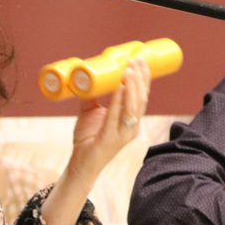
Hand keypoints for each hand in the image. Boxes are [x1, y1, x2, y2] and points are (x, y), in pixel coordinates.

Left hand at [40, 56, 149, 224]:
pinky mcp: (111, 139)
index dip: (144, 79)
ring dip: (132, 86)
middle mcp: (132, 127)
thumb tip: (86, 75)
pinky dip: (119, 99)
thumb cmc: (88, 139)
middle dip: (140, 78)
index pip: (142, 96)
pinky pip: (116, 116)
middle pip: (141, 99)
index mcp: (131, 121)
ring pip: (133, 107)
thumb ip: (91, 96)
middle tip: (136, 60)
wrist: (81, 164)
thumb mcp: (90, 112)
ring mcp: (123, 134)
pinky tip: (120, 86)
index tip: (141, 60)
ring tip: (129, 69)